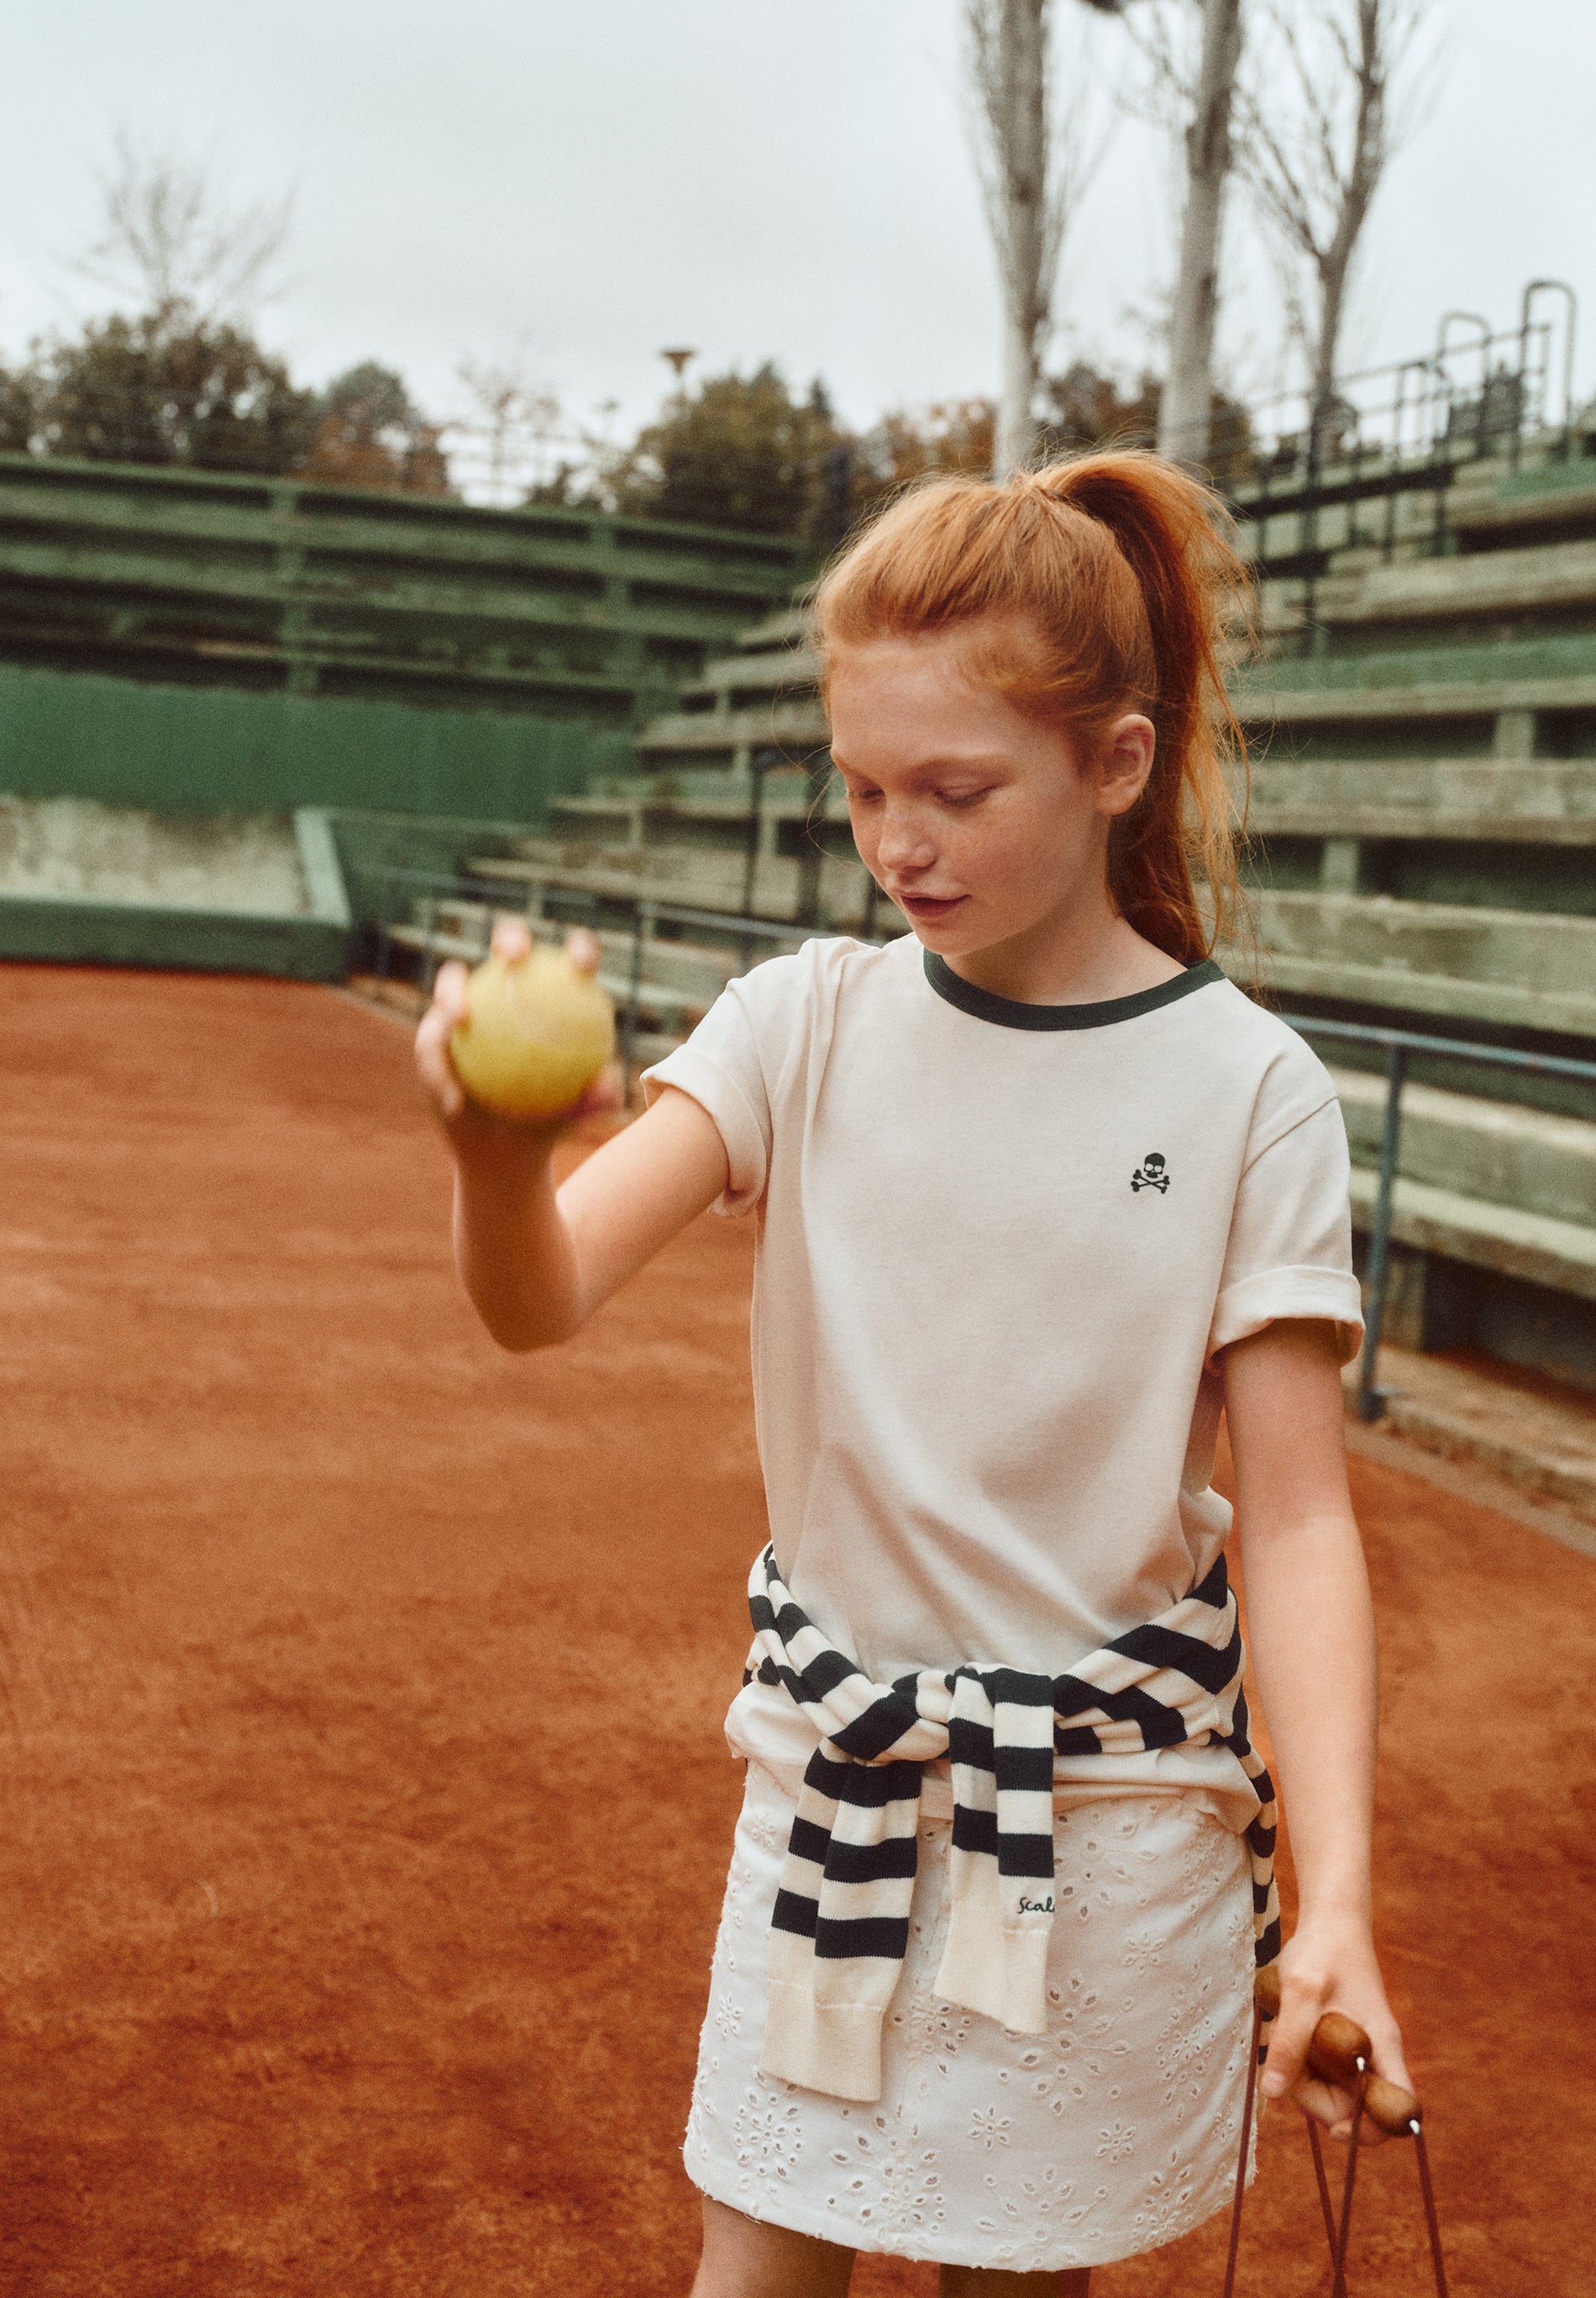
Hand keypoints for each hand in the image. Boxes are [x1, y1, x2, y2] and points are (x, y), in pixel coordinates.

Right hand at [413, 918, 624, 1142]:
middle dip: (511, 938)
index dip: (580, 950)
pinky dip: (440, 1070)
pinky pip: (431, 1045)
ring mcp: (465, 1007)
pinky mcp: (433, 1035)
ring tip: (460, 1017)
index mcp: (551, 997)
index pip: (570, 965)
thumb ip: (598, 1097)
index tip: (582, 965)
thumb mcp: (580, 1113)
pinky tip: (453, 1100)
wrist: (506, 1147)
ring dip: (452, 993)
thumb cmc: (550, 1121)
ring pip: (451, 983)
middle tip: (514, 959)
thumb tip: (608, 1083)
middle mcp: (504, 991)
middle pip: (507, 949)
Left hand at [1260, 1917, 1411, 2143]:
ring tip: (1284, 2033)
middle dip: (1315, 2097)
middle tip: (1286, 2064)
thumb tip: (1274, 2093)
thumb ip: (1290, 2043)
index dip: (1372, 2132)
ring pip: (1330, 2087)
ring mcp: (1356, 2047)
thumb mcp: (1301, 1994)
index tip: (1336, 2128)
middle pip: (1352, 2106)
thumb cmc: (1322, 1952)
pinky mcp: (1338, 2039)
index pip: (1397, 2110)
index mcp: (1382, 2047)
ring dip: (1301, 2074)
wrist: (1329, 1920)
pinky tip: (1286, 2028)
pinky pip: (1320, 2067)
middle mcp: (1374, 2053)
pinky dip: (1300, 2058)